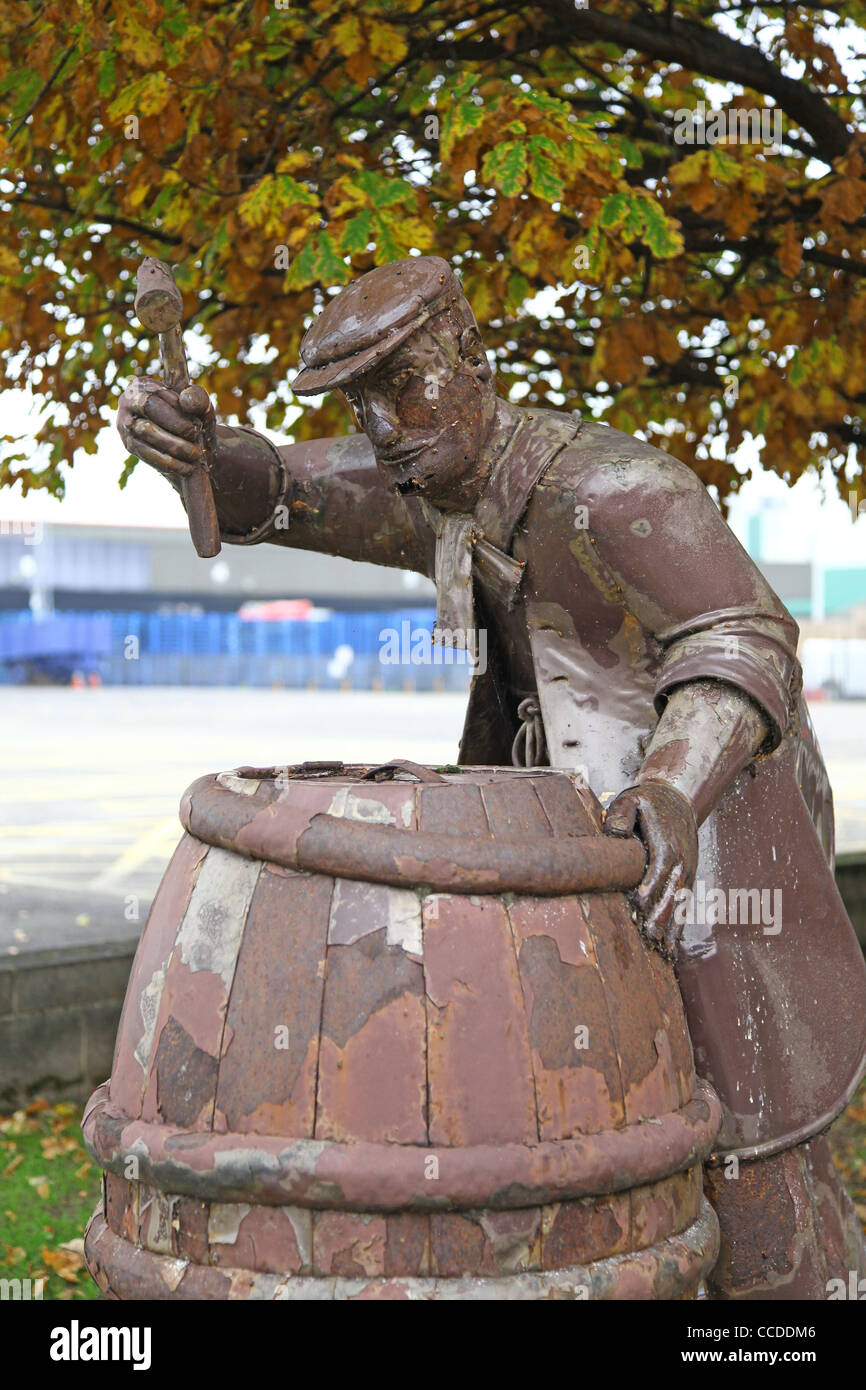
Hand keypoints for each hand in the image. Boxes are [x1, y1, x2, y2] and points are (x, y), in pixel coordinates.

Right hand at [117, 377, 215, 483]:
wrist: (187, 443)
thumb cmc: (192, 418)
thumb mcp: (200, 407)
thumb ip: (198, 398)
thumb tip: (185, 401)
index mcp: (141, 384)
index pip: (156, 392)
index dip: (177, 406)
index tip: (194, 417)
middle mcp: (127, 401)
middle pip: (149, 408)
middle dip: (176, 423)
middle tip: (195, 434)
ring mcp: (125, 424)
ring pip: (147, 432)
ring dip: (175, 444)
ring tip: (195, 453)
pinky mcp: (129, 445)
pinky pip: (146, 454)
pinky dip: (170, 462)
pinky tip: (188, 469)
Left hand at [603, 780, 698, 958]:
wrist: (678, 798)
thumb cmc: (649, 802)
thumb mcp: (631, 799)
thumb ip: (621, 814)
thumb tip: (615, 834)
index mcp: (666, 844)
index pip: (657, 870)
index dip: (648, 889)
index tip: (637, 906)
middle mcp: (681, 860)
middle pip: (671, 892)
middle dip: (660, 916)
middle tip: (648, 937)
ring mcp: (687, 870)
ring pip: (680, 903)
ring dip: (672, 926)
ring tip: (663, 951)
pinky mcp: (688, 877)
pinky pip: (685, 904)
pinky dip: (680, 924)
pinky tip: (673, 945)